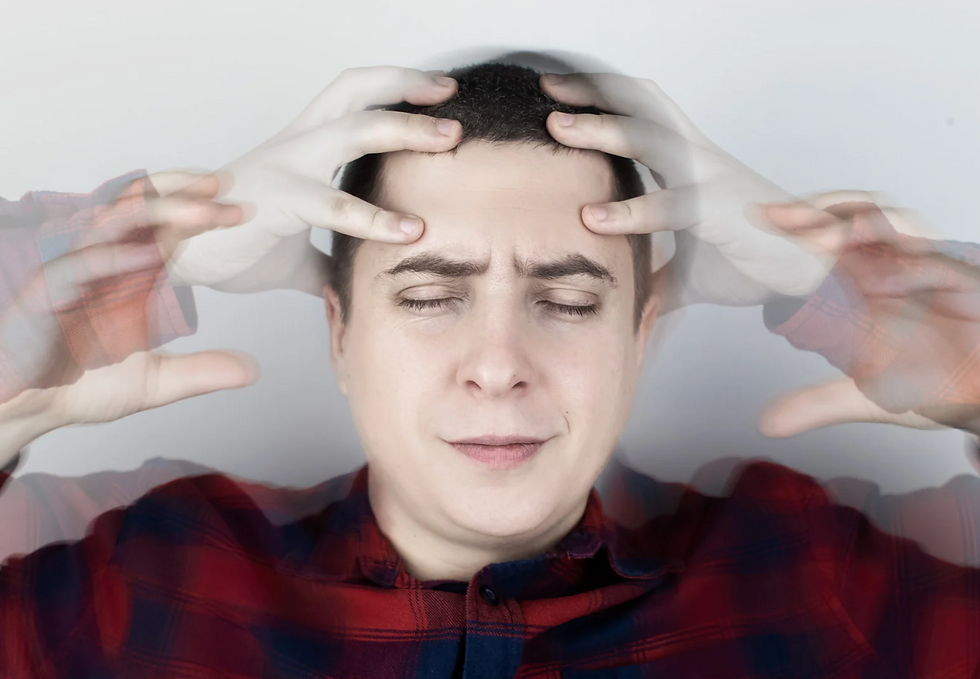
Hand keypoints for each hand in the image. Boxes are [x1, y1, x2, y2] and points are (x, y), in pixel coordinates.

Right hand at [0, 173, 255, 431]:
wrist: (22, 412)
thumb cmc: (75, 385)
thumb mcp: (153, 381)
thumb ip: (200, 371)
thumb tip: (252, 371)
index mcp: (125, 276)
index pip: (164, 230)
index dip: (201, 215)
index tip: (243, 211)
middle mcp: (99, 265)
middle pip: (139, 211)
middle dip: (183, 195)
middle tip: (225, 189)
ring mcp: (70, 275)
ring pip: (111, 226)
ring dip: (157, 213)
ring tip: (202, 211)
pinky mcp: (41, 296)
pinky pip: (77, 267)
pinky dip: (114, 259)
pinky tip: (152, 256)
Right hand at [163, 67, 463, 295]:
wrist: (175, 258)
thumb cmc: (231, 246)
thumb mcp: (295, 254)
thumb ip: (328, 260)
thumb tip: (351, 282)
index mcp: (302, 148)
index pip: (353, 98)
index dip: (395, 87)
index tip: (438, 94)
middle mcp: (295, 145)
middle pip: (356, 92)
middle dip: (408, 89)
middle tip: (453, 101)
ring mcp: (285, 167)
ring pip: (352, 129)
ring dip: (405, 129)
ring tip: (449, 139)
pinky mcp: (275, 201)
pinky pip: (331, 204)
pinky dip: (375, 217)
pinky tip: (411, 232)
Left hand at [539, 72, 833, 311]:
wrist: (810, 275)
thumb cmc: (753, 261)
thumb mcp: (690, 271)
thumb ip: (658, 277)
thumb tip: (634, 297)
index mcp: (689, 164)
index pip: (643, 113)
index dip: (603, 98)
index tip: (558, 95)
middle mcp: (698, 159)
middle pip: (642, 108)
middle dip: (593, 95)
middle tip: (547, 91)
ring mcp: (710, 180)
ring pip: (652, 139)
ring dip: (604, 129)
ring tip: (558, 128)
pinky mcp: (721, 212)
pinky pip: (671, 206)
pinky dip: (629, 212)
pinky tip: (592, 219)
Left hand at [755, 192, 979, 436]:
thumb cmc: (938, 385)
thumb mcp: (868, 398)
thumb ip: (818, 404)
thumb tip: (767, 424)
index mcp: (863, 288)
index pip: (820, 244)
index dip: (788, 232)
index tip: (755, 227)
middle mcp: (890, 271)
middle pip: (847, 219)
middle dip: (811, 215)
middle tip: (775, 219)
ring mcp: (925, 271)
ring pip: (888, 228)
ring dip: (851, 230)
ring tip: (818, 245)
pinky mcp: (963, 281)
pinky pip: (934, 264)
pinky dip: (906, 268)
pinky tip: (879, 282)